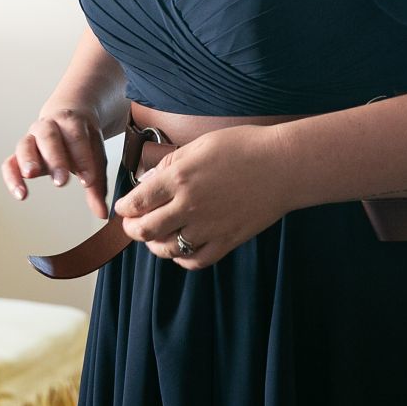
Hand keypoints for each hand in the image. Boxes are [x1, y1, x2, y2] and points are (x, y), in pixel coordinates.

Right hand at [1, 107, 108, 218]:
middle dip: (55, 159)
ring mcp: (31, 139)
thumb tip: (102, 214)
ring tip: (31, 176)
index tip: (88, 181)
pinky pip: (9, 163)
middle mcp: (48, 127)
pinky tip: (21, 194)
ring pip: (25, 145)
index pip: (76, 137)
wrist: (67, 118)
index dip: (82, 159)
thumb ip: (97, 186)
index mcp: (71, 122)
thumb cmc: (82, 141)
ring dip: (27, 161)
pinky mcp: (20, 154)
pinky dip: (12, 177)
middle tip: (61, 181)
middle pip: (48, 138)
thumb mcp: (95, 157)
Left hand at [112, 123, 292, 269]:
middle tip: (132, 225)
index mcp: (178, 178)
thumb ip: (171, 165)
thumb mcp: (199, 145)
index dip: (124, 208)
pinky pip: (195, 260)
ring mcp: (208, 227)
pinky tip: (180, 250)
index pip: (136, 202)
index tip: (123, 208)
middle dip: (132, 229)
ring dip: (155, 245)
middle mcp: (188, 206)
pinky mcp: (227, 241)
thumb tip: (150, 181)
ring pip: (167, 249)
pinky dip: (182, 259)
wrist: (283, 165)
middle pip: (145, 230)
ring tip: (155, 238)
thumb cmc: (243, 147)